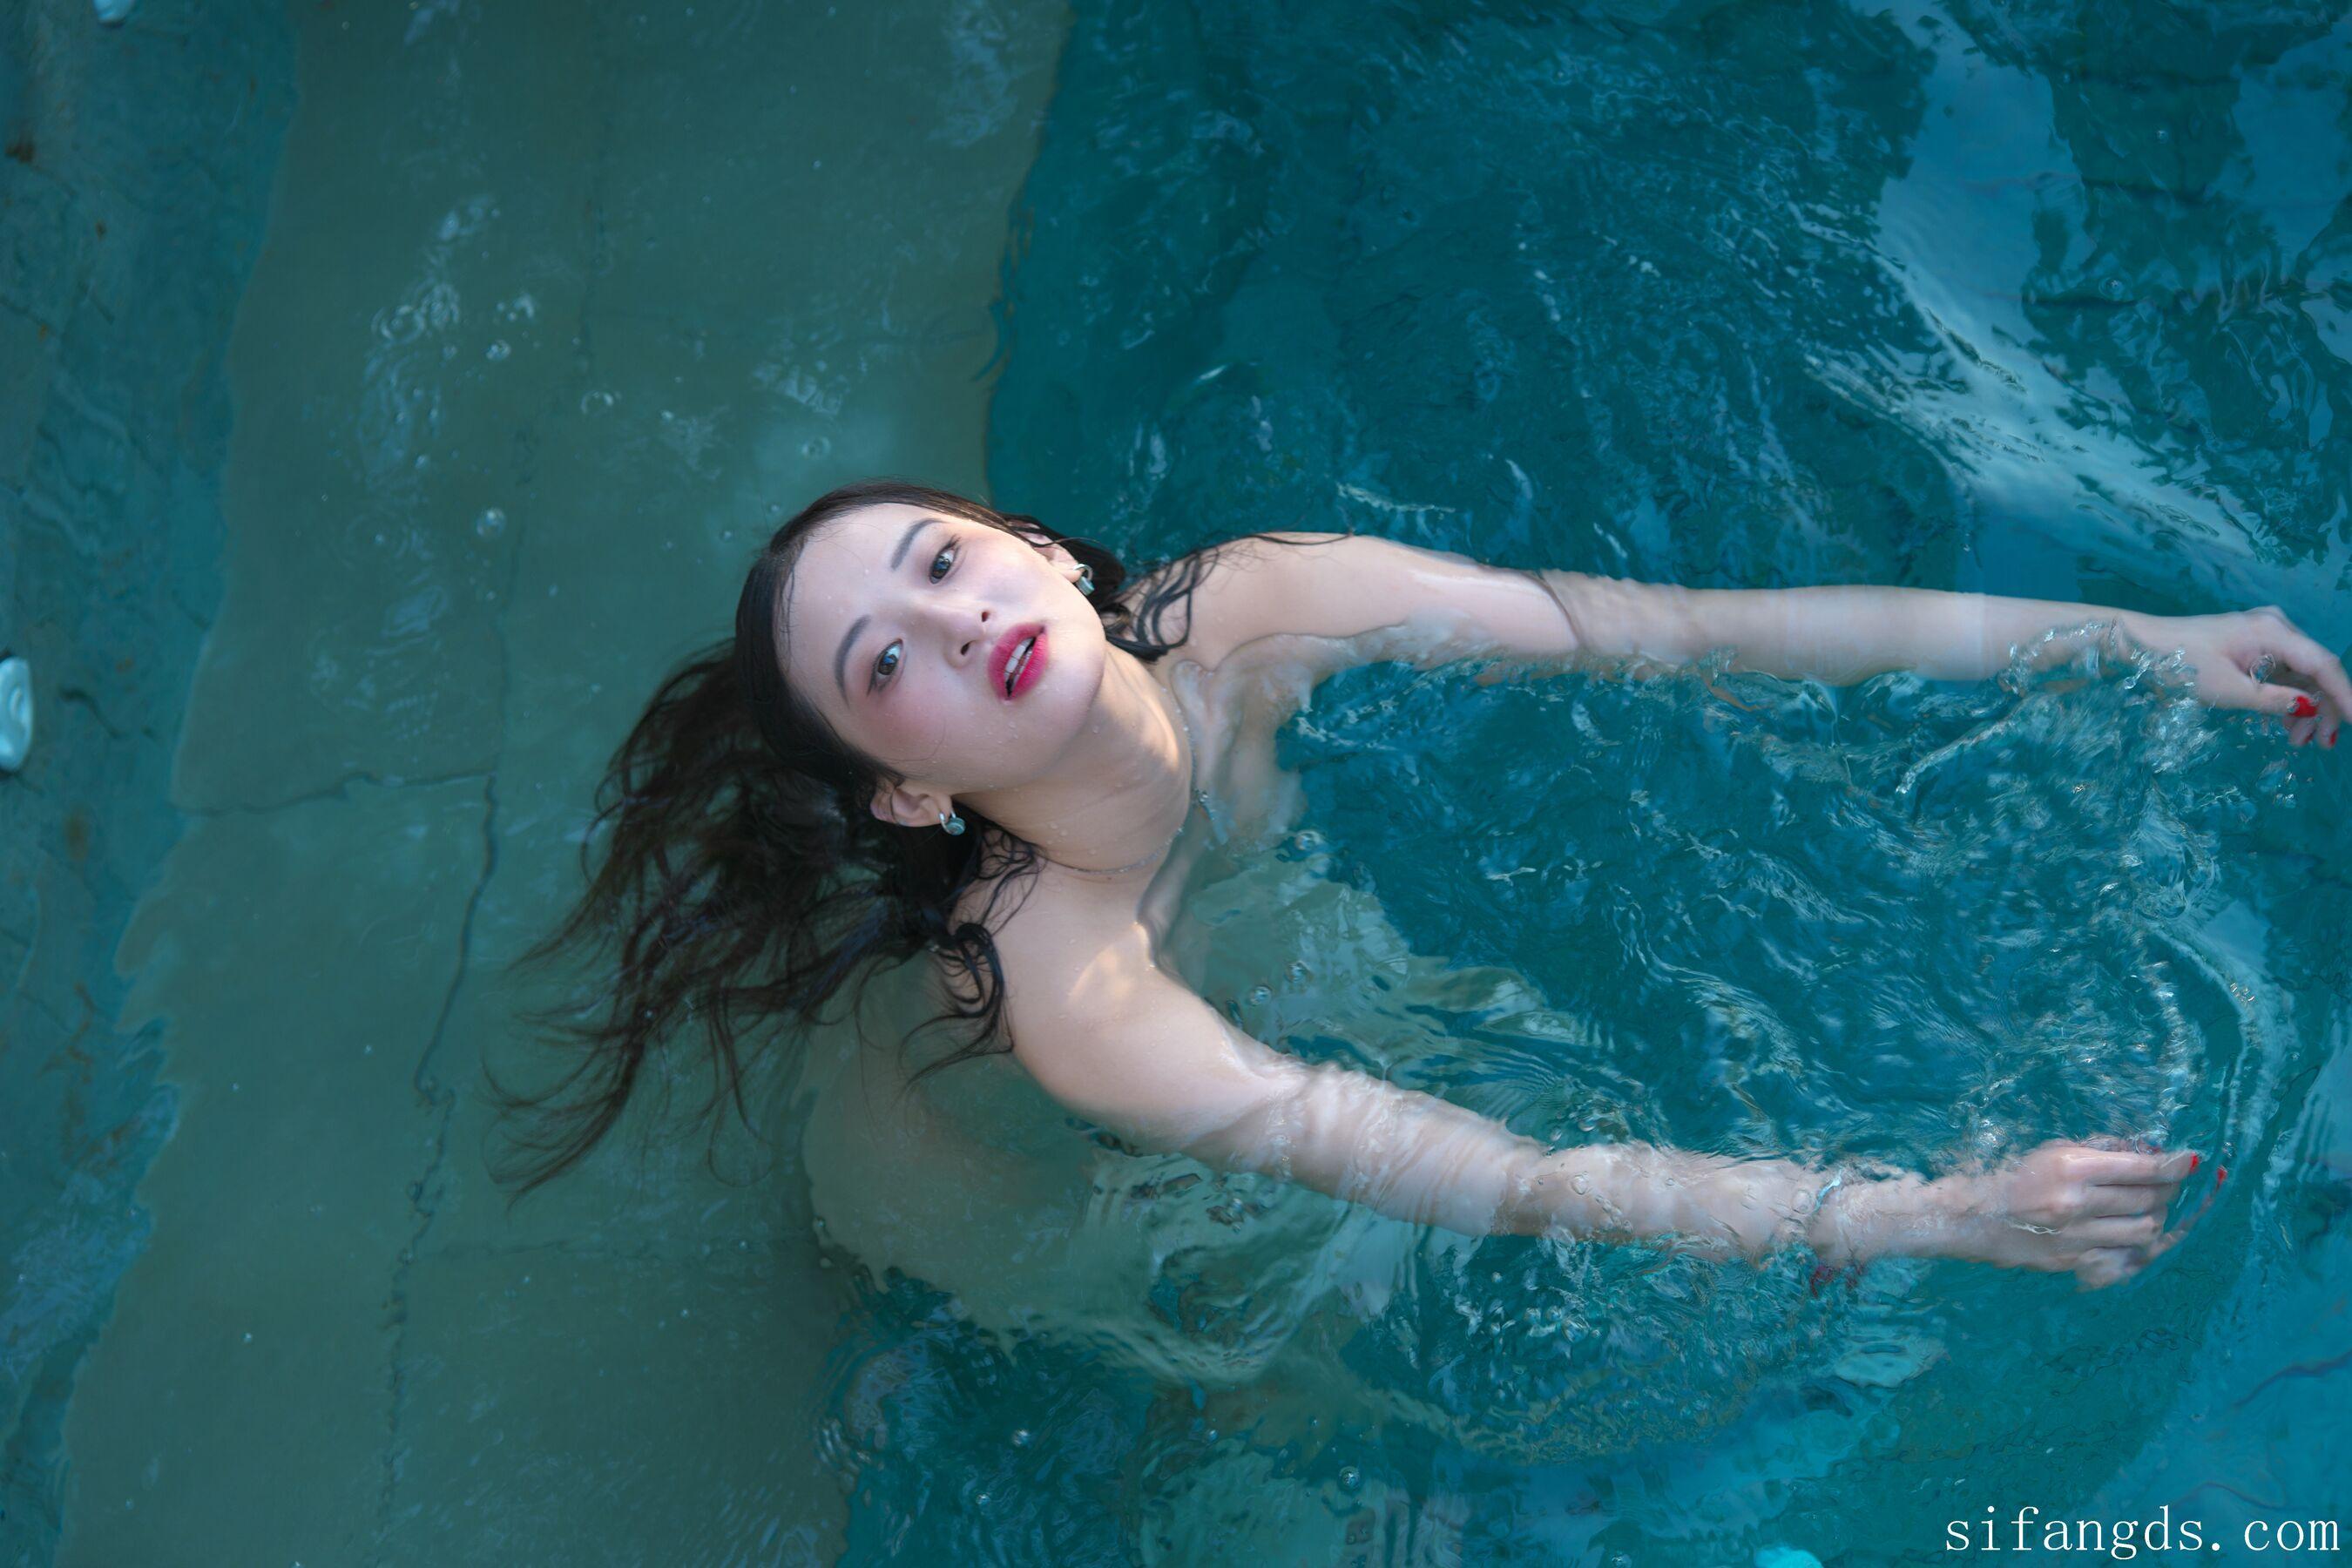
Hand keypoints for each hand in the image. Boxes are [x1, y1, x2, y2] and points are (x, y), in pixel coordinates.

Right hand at [1928, 1139, 2198, 1288]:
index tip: (2189, 1160)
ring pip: (2143, 1230)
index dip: (2172, 1165)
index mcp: (2071, 1168)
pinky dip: (2135, 1244)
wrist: (1972, 1216)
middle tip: (2169, 1183)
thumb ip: (2099, 1150)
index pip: (2141, 1170)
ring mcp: (2077, 1238)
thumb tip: (2144, 1151)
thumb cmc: (2013, 1174)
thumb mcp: (2053, 1150)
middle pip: (2148, 1200)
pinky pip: (2124, 1257)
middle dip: (2168, 1190)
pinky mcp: (2074, 1262)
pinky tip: (2130, 1233)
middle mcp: (2077, 1204)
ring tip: (2148, 1208)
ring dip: (2154, 1217)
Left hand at [2136, 606, 2350, 747]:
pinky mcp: (2251, 643)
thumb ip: (2274, 701)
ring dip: (2303, 706)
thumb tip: (2310, 708)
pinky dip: (2284, 696)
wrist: (2142, 645)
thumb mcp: (2230, 691)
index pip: (2324, 665)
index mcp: (2274, 632)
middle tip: (2319, 745)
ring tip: (2296, 741)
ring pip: (2300, 673)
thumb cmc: (2180, 666)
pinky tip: (2283, 724)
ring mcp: (2264, 633)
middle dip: (2323, 708)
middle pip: (2316, 670)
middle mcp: (2276, 626)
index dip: (2346, 695)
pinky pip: (2281, 671)